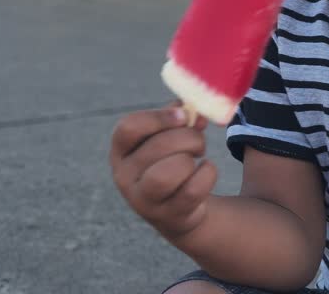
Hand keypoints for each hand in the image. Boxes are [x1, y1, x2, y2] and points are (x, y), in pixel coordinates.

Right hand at [109, 105, 217, 238]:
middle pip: (158, 147)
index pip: (129, 128)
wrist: (179, 206)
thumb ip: (180, 118)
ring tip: (198, 158)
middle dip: (188, 138)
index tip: (183, 115)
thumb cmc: (172, 159)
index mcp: (121, 150)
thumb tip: (196, 112)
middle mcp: (125, 177)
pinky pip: (192, 190)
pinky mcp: (167, 216)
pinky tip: (206, 171)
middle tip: (199, 142)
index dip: (158, 117)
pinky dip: (207, 175)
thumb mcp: (170, 135)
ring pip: (168, 174)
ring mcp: (143, 200)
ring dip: (192, 159)